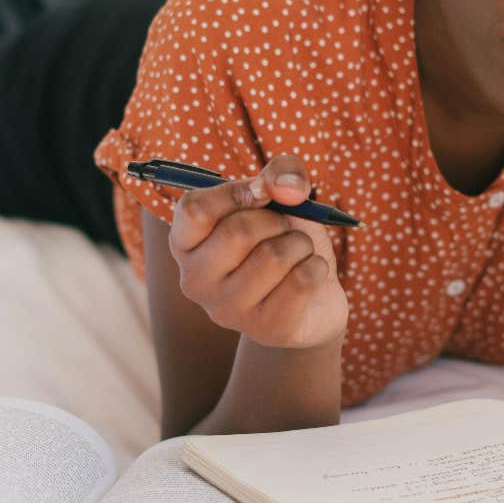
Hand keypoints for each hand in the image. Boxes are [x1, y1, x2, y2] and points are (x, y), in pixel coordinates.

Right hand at [168, 154, 347, 348]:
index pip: (193, 209)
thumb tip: (289, 187)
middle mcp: (195, 281)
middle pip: (238, 231)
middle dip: (277, 221)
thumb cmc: (284, 240)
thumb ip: (282, 173)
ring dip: (300, 245)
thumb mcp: (280, 197)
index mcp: (186, 243)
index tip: (263, 192)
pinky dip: (317, 267)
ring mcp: (227, 311)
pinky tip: (310, 277)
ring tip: (297, 255)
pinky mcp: (266, 329)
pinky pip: (302, 280)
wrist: (312, 298)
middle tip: (283, 231)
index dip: (236, 192)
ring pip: (274, 256)